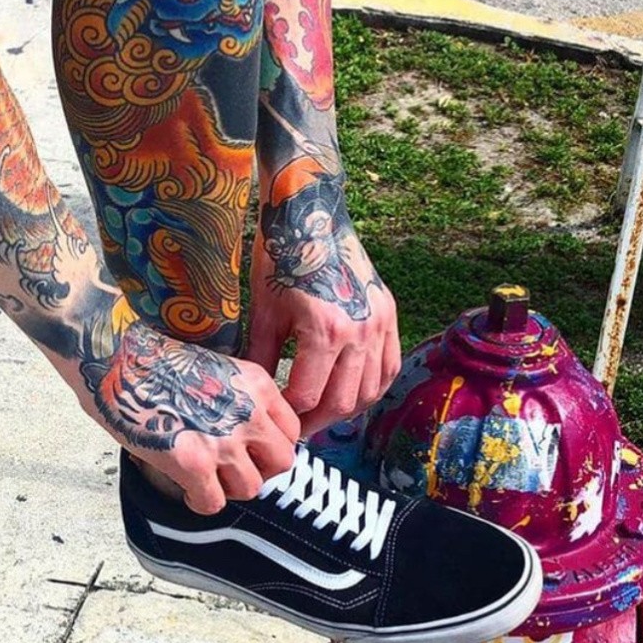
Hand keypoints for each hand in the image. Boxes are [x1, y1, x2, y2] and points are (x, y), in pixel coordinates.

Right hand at [76, 321, 299, 513]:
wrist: (118, 358)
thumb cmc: (156, 361)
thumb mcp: (216, 368)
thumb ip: (239, 400)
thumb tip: (246, 438)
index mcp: (256, 385)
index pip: (292, 432)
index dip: (272, 447)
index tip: (252, 451)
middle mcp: (248, 413)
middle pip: (281, 464)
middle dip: (258, 471)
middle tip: (231, 468)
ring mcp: (222, 440)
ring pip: (250, 489)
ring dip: (227, 488)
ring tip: (205, 478)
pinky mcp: (192, 463)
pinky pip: (213, 503)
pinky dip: (199, 501)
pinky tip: (185, 489)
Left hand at [246, 223, 399, 437]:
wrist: (312, 215)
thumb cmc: (281, 259)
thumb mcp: (264, 312)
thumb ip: (262, 359)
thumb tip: (254, 396)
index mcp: (324, 330)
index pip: (309, 396)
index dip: (290, 415)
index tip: (278, 420)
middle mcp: (359, 331)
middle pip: (342, 402)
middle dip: (317, 421)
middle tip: (297, 427)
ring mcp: (379, 323)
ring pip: (370, 390)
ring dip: (346, 409)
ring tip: (321, 413)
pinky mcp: (389, 314)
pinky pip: (388, 367)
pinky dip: (372, 387)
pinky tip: (351, 392)